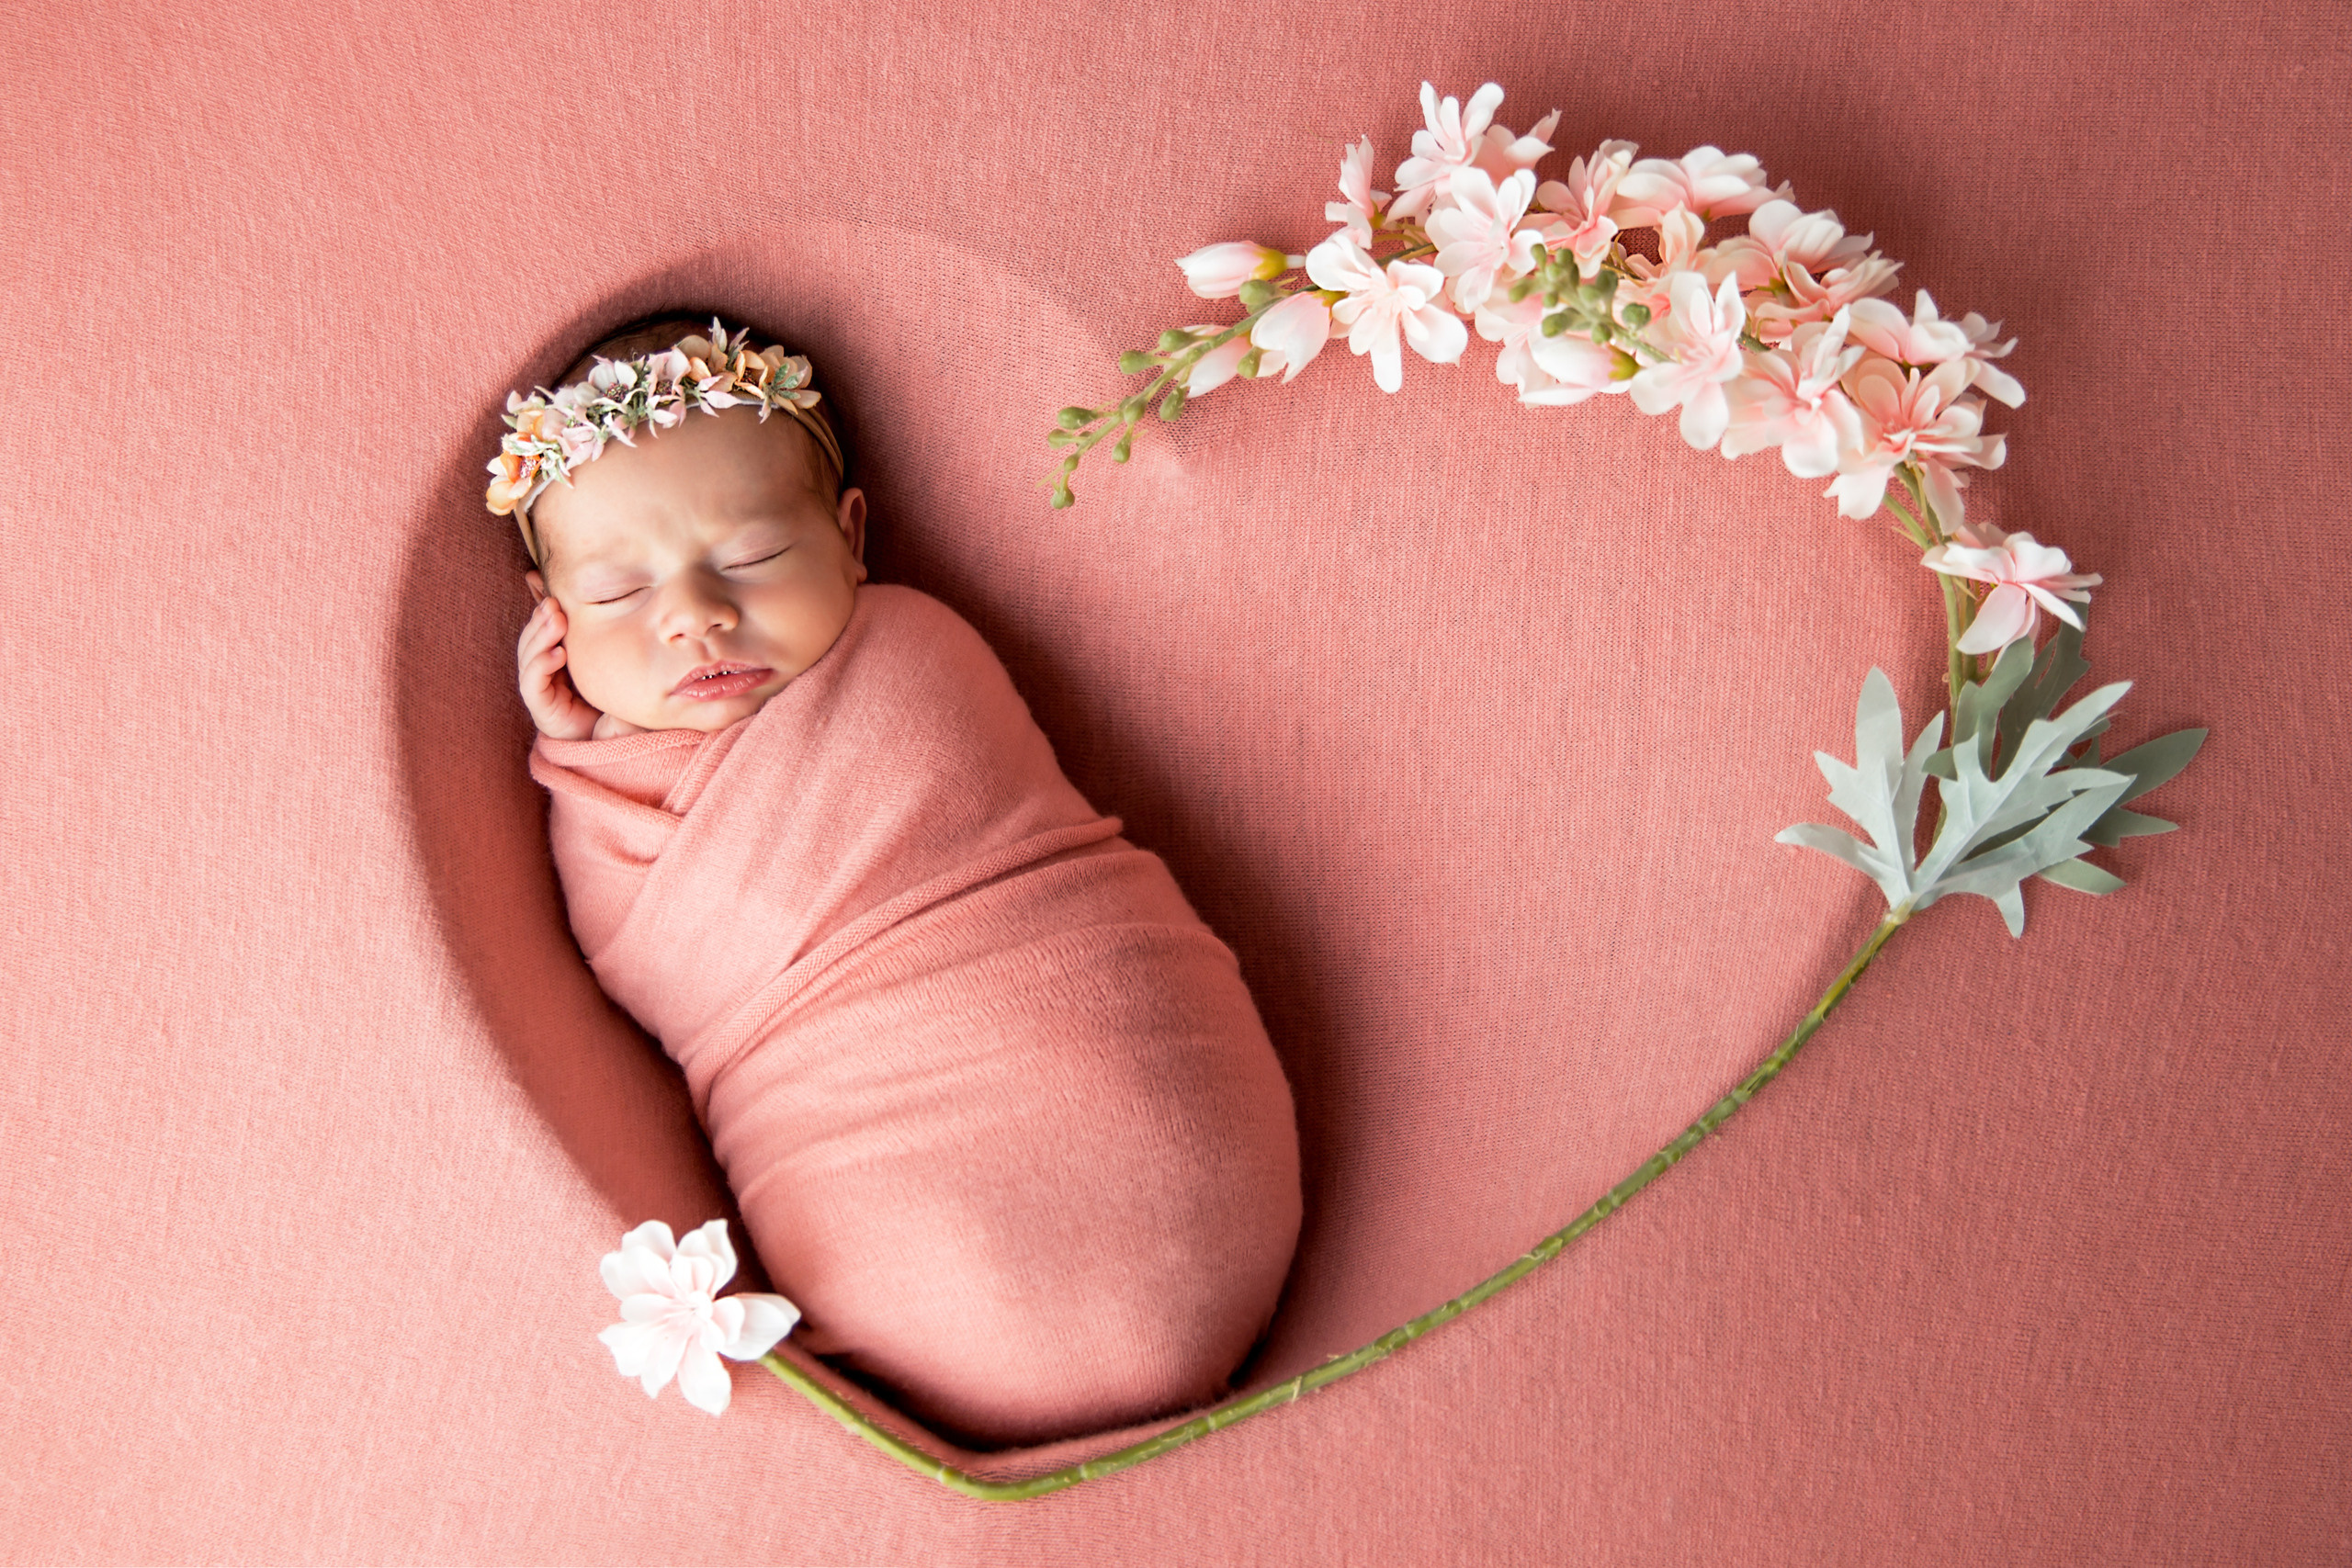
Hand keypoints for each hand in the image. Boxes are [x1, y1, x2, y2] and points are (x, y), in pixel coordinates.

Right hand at [516, 592, 605, 740]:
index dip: (541, 613)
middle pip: (530, 641)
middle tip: (554, 604)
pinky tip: (558, 654)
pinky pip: (532, 684)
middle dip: (540, 621)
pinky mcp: (541, 710)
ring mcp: (540, 692)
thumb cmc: (613, 701)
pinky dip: (542, 666)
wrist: (617, 740)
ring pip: (528, 658)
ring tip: (557, 620)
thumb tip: (616, 607)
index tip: (548, 592)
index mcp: (555, 661)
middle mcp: (544, 675)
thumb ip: (601, 640)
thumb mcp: (606, 665)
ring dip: (541, 637)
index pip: (540, 631)